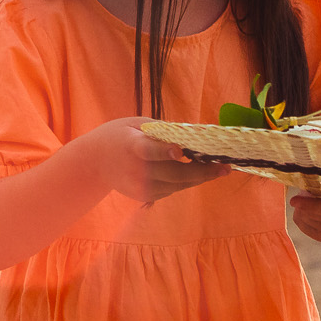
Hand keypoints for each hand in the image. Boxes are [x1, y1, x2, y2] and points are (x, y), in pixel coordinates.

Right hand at [80, 119, 227, 203]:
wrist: (94, 163)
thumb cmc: (120, 135)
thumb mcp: (137, 124)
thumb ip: (165, 131)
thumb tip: (198, 135)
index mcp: (132, 146)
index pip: (149, 150)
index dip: (164, 152)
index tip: (180, 151)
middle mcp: (136, 170)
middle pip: (174, 174)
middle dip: (203, 172)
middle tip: (226, 168)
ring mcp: (140, 186)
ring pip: (178, 185)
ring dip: (200, 177)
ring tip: (219, 169)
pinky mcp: (144, 196)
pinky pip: (172, 189)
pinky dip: (185, 181)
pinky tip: (197, 173)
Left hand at [289, 191, 320, 242]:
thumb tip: (306, 181)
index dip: (309, 204)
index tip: (294, 199)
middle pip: (315, 215)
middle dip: (303, 204)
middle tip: (302, 192)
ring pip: (308, 222)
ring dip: (301, 210)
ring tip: (306, 198)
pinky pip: (307, 229)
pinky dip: (301, 218)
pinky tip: (304, 209)